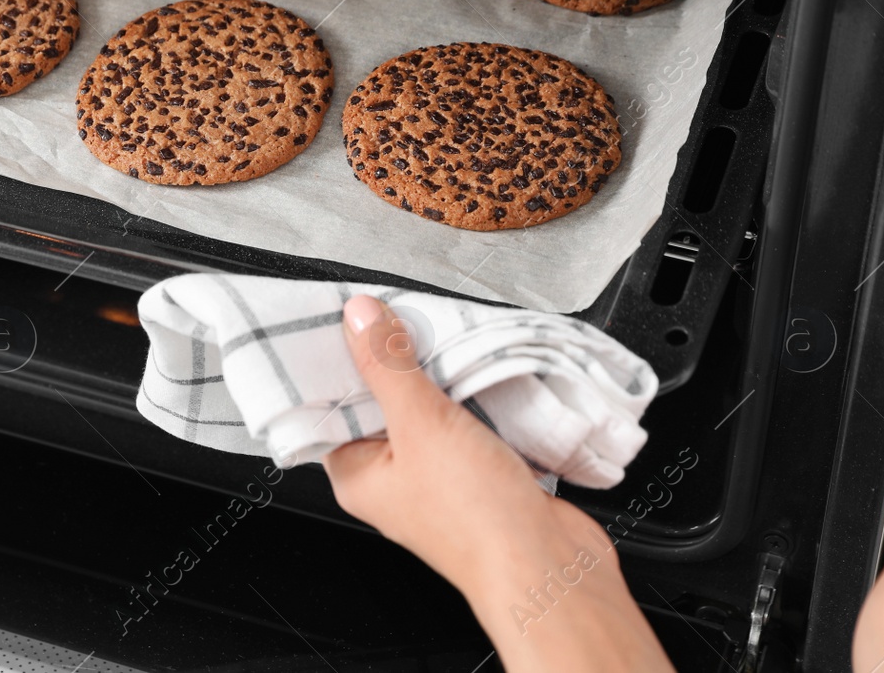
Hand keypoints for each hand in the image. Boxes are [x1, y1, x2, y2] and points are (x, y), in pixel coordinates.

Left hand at [322, 295, 671, 672]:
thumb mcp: (421, 424)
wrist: (551, 568)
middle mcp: (392, 478)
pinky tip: (480, 368)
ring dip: (440, 375)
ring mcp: (438, 476)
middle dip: (396, 360)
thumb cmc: (476, 519)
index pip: (331, 404)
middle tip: (402, 315)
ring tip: (443, 334)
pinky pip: (468, 420)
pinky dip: (474, 395)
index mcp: (355, 475)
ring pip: (429, 407)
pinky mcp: (480, 472)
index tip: (348, 314)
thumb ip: (388, 365)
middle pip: (382, 400)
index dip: (339, 360)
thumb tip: (359, 317)